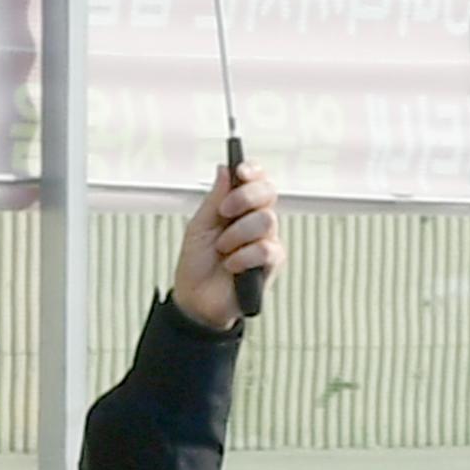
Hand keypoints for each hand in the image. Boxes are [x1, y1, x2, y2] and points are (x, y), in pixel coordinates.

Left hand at [170, 161, 282, 328]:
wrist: (196, 300)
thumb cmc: (197, 264)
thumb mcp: (199, 226)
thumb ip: (215, 198)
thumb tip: (224, 168)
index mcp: (240, 207)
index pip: (256, 180)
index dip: (253, 170)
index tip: (241, 170)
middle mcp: (256, 221)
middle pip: (268, 192)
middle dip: (245, 197)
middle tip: (225, 212)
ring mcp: (267, 241)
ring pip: (266, 220)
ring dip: (238, 234)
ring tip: (222, 249)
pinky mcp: (272, 264)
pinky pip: (266, 250)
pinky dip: (244, 257)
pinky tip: (232, 266)